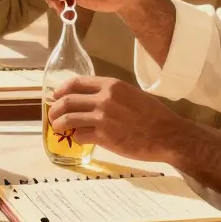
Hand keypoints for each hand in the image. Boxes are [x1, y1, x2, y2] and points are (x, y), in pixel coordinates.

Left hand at [46, 76, 179, 162]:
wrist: (168, 135)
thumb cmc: (154, 115)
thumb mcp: (131, 94)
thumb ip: (111, 94)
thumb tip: (91, 98)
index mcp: (111, 85)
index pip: (76, 83)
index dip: (62, 89)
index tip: (56, 95)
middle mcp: (104, 98)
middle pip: (68, 100)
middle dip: (55, 108)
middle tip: (53, 115)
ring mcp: (103, 118)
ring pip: (69, 118)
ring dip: (59, 124)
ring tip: (58, 128)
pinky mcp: (105, 137)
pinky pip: (80, 135)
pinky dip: (76, 137)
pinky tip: (78, 139)